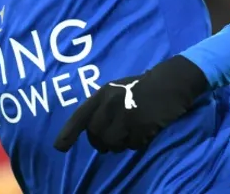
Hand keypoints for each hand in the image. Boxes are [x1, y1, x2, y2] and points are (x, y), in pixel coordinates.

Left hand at [53, 55, 208, 152]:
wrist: (170, 82)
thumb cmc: (140, 87)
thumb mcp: (116, 91)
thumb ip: (102, 108)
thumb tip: (92, 132)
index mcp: (102, 94)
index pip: (80, 116)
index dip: (68, 133)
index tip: (59, 147)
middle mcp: (111, 104)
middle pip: (96, 135)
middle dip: (102, 143)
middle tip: (112, 141)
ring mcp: (126, 114)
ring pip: (113, 143)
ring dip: (120, 144)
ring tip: (131, 133)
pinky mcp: (142, 125)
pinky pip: (132, 145)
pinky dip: (137, 143)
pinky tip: (144, 131)